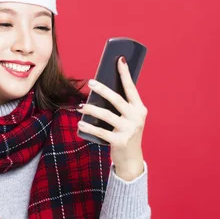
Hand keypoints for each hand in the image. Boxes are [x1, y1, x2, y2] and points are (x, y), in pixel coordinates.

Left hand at [77, 56, 147, 180]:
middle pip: (117, 99)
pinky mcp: (119, 141)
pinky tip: (80, 123)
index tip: (119, 59)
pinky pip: (101, 131)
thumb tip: (101, 87)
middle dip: (103, 89)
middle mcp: (136, 118)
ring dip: (91, 109)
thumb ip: (120, 105)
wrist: (131, 158)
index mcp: (139, 109)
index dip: (125, 73)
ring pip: (106, 115)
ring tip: (80, 106)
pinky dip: (89, 126)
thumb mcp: (128, 118)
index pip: (132, 88)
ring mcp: (129, 130)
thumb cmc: (126, 133)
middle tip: (90, 82)